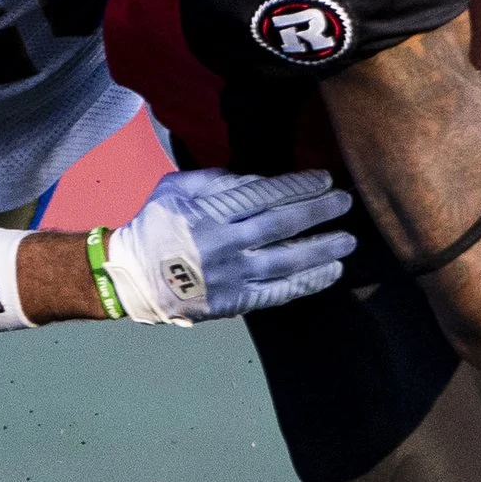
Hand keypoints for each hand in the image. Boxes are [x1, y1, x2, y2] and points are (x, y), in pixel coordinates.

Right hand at [102, 169, 354, 324]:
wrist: (131, 278)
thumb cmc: (154, 226)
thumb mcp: (174, 188)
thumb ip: (214, 180)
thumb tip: (255, 179)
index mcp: (210, 214)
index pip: (264, 196)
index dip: (298, 187)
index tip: (325, 180)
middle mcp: (224, 246)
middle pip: (282, 226)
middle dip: (319, 213)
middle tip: (346, 204)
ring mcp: (232, 277)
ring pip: (287, 262)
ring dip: (322, 250)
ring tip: (348, 241)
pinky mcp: (235, 302)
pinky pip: (278, 293)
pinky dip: (307, 283)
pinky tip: (330, 272)